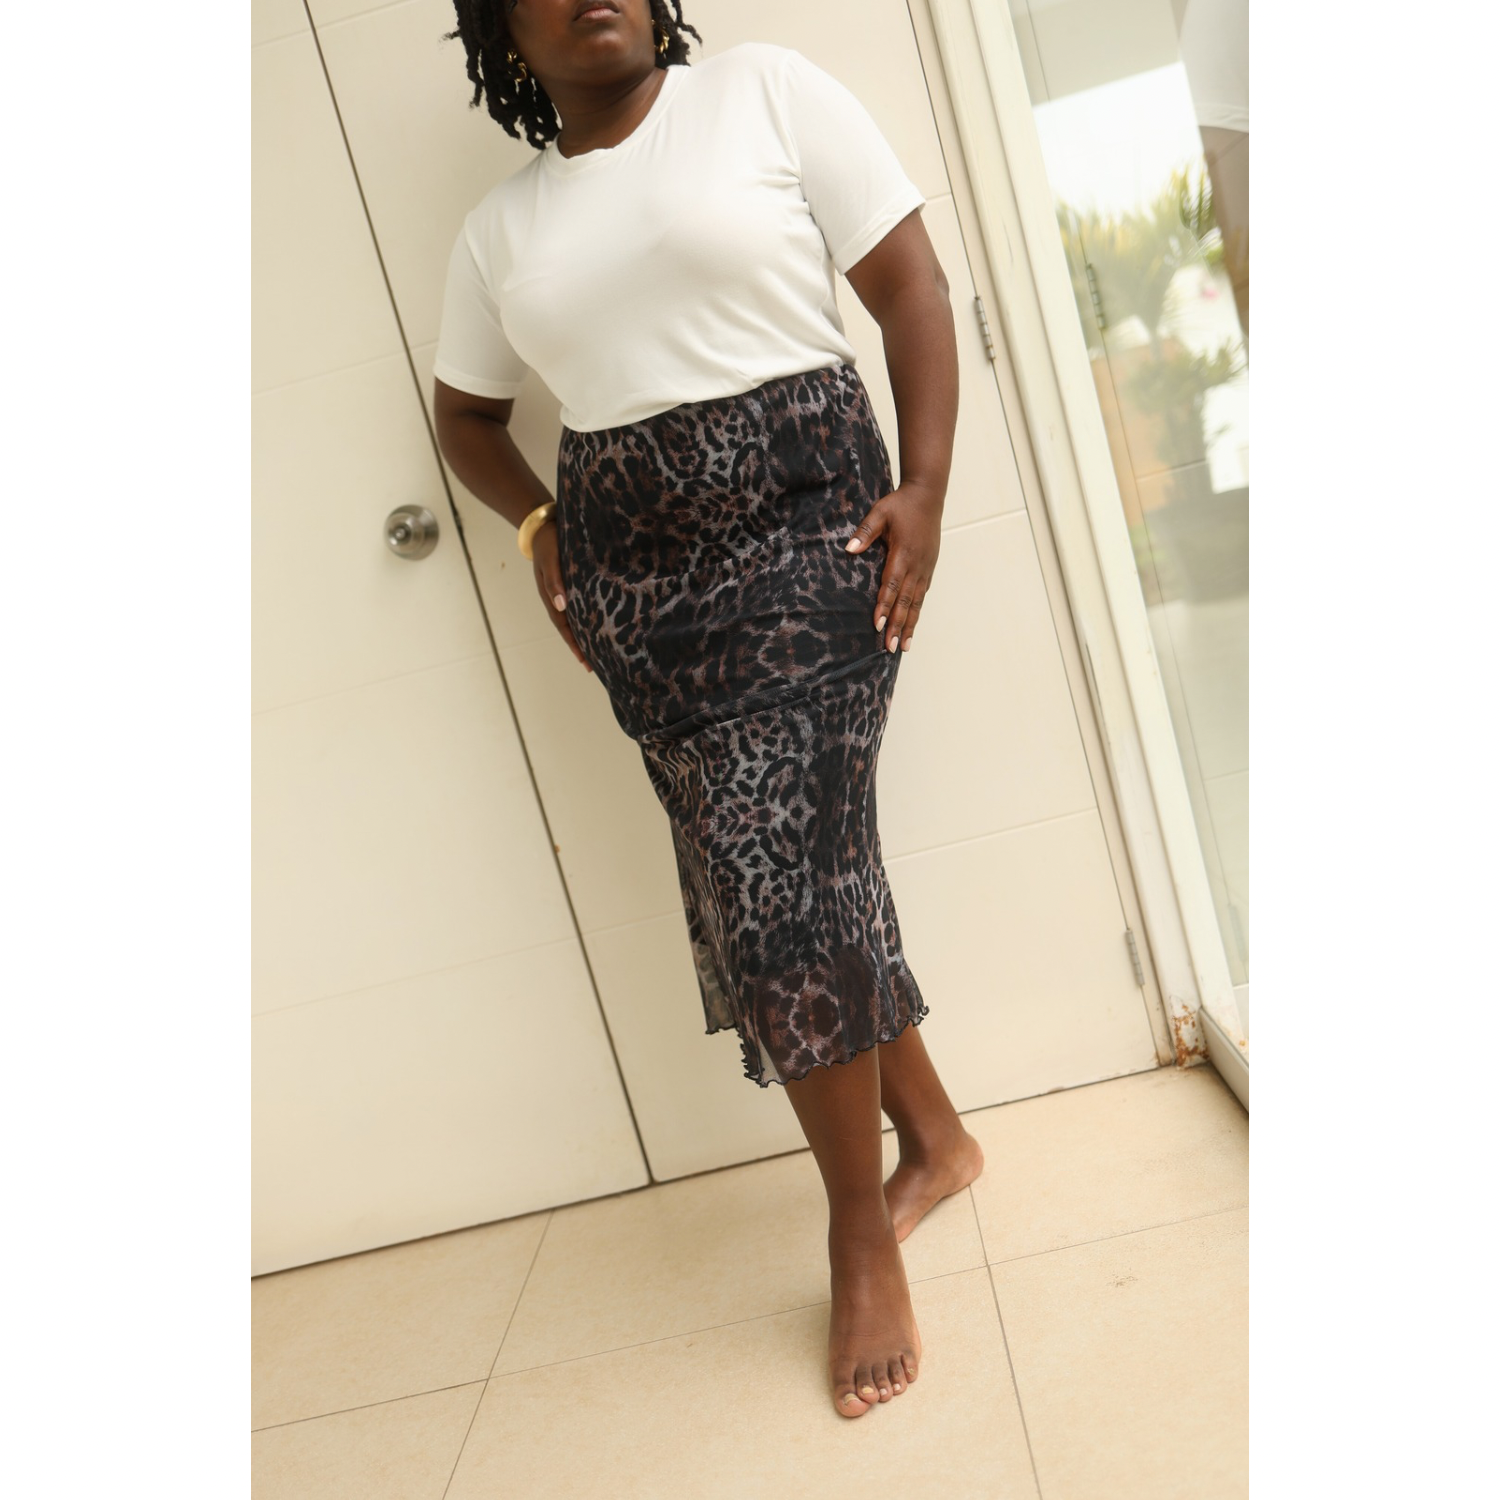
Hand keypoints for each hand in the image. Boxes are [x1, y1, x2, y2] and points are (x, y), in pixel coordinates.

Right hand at [531, 522, 591, 671]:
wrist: (546, 524)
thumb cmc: (548, 542)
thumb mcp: (549, 560)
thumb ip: (554, 581)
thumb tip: (561, 606)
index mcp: (552, 596)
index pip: (564, 626)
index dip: (574, 645)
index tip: (585, 662)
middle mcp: (560, 597)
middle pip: (571, 627)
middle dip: (582, 646)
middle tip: (597, 665)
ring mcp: (567, 590)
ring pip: (577, 617)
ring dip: (587, 633)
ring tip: (602, 650)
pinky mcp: (575, 581)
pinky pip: (583, 604)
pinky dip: (590, 615)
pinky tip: (601, 621)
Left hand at [844, 482, 942, 651]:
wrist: (928, 496)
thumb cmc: (901, 504)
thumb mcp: (880, 512)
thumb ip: (865, 531)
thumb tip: (848, 549)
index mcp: (903, 552)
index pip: (891, 584)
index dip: (884, 605)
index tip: (878, 625)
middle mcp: (917, 564)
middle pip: (906, 600)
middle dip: (897, 625)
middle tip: (891, 647)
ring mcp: (925, 568)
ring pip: (916, 602)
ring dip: (909, 625)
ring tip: (903, 647)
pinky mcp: (928, 569)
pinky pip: (922, 596)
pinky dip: (916, 613)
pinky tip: (911, 627)